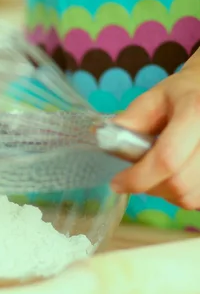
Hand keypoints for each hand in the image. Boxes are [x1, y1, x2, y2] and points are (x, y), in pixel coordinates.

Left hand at [110, 62, 199, 208]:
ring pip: (191, 198)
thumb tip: (102, 138)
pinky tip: (176, 178)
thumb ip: (130, 120)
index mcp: (195, 112)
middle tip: (135, 177)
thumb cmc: (181, 95)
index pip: (166, 159)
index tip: (117, 182)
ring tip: (158, 174)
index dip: (138, 178)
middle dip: (149, 187)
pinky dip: (183, 196)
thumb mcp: (153, 98)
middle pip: (180, 184)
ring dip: (167, 194)